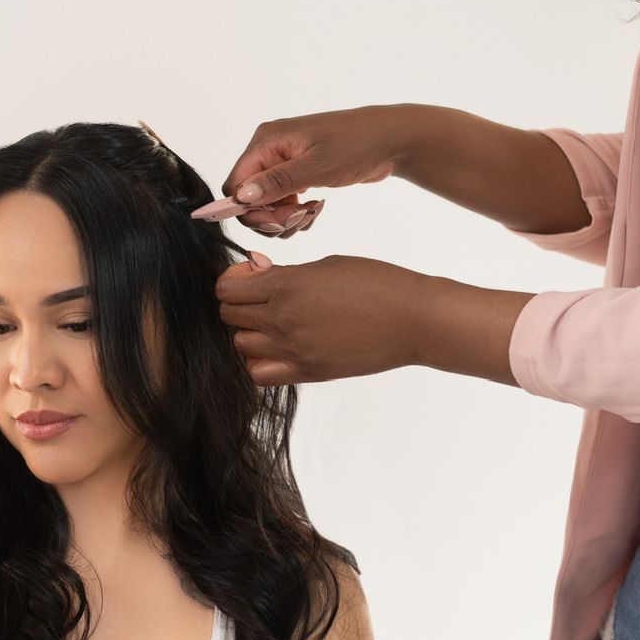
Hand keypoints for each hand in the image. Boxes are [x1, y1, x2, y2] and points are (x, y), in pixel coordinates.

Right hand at [209, 106, 412, 239]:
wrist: (389, 140)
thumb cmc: (356, 145)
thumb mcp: (317, 166)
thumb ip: (277, 182)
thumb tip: (241, 197)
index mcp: (267, 141)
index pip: (235, 184)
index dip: (250, 209)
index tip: (279, 220)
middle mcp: (270, 150)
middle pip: (249, 197)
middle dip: (271, 216)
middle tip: (300, 220)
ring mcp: (283, 162)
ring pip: (266, 204)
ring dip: (286, 218)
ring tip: (312, 214)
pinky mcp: (297, 174)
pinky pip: (283, 203)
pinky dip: (296, 214)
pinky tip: (316, 209)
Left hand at [215, 253, 429, 385]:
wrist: (412, 320)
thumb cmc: (377, 283)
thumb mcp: (326, 265)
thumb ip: (286, 273)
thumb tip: (256, 272)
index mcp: (286, 286)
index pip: (227, 288)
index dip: (234, 280)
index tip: (249, 277)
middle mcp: (283, 320)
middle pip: (229, 316)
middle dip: (238, 304)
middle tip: (260, 297)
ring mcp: (293, 350)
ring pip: (241, 345)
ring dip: (248, 332)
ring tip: (271, 323)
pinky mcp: (307, 372)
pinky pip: (260, 374)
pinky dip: (260, 362)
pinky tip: (278, 349)